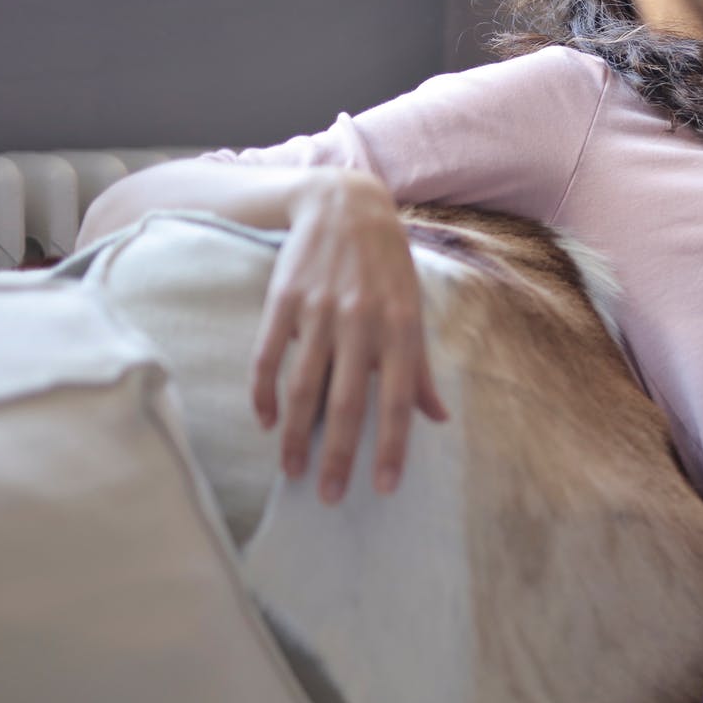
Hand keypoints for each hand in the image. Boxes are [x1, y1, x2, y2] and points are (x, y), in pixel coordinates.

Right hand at [249, 169, 448, 503]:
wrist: (346, 205)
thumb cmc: (387, 266)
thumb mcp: (414, 309)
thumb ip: (419, 367)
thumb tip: (438, 418)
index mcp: (399, 328)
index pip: (397, 401)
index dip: (391, 447)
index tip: (385, 488)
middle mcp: (361, 322)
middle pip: (346, 402)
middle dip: (338, 455)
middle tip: (330, 497)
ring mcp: (319, 311)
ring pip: (303, 386)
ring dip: (295, 435)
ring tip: (292, 471)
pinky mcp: (283, 300)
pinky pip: (268, 357)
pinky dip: (264, 394)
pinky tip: (266, 422)